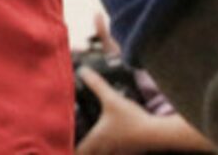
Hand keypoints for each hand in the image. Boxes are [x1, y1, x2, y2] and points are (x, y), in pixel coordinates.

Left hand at [76, 67, 214, 151]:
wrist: (157, 133)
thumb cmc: (132, 119)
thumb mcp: (112, 98)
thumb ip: (96, 84)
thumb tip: (82, 71)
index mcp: (97, 139)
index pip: (79, 150)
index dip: (69, 149)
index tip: (61, 146)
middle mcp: (106, 148)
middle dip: (81, 150)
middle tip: (73, 144)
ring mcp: (119, 152)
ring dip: (96, 151)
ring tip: (91, 144)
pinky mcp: (130, 151)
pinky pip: (116, 154)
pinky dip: (111, 151)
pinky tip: (112, 144)